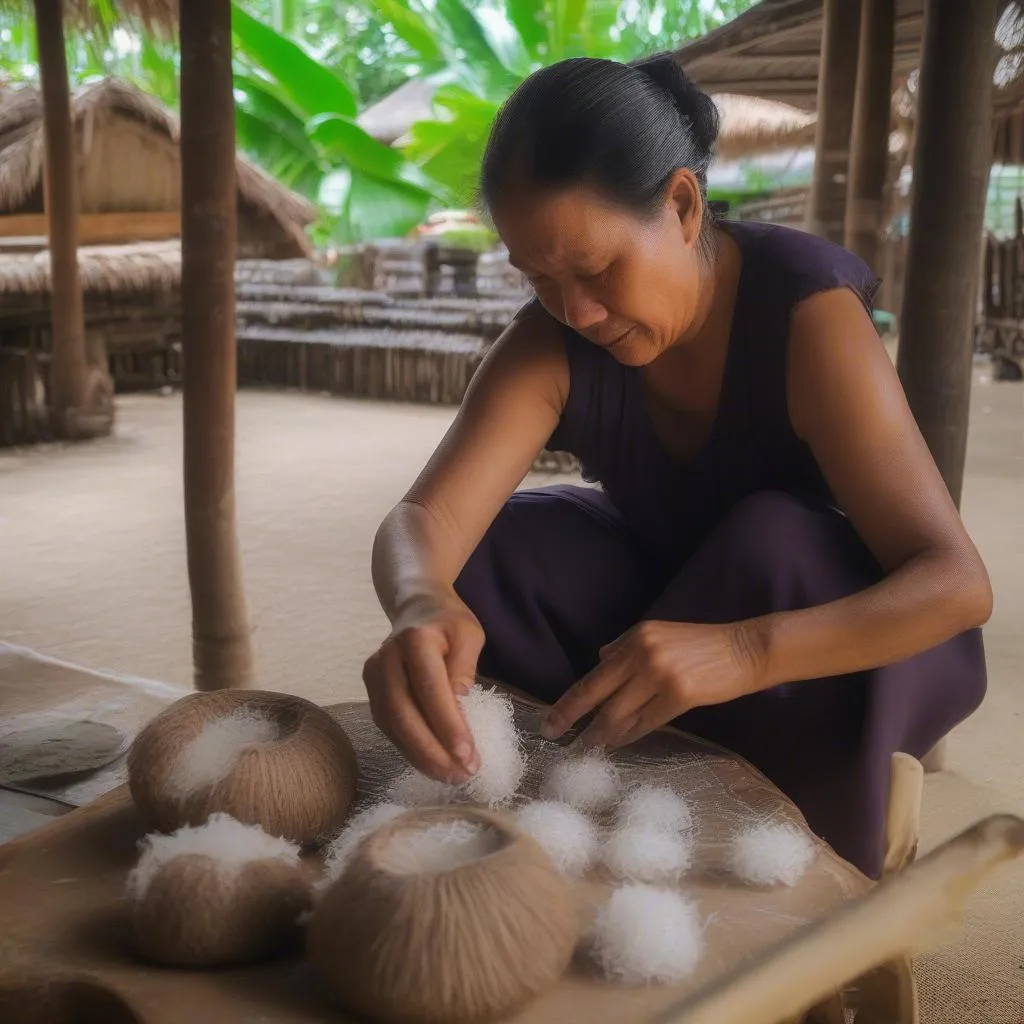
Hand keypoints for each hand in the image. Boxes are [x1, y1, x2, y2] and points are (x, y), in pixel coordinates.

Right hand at [362, 589, 484, 783]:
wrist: (416, 608)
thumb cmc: (448, 623)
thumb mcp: (469, 634)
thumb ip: (465, 665)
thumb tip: (461, 704)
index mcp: (415, 640)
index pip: (430, 689)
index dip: (447, 725)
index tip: (468, 755)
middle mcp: (387, 659)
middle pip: (404, 714)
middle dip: (433, 751)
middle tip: (462, 774)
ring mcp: (374, 677)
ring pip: (393, 726)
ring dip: (422, 756)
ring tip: (452, 776)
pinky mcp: (371, 693)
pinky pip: (389, 728)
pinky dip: (411, 750)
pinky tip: (433, 764)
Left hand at [540, 620, 763, 748]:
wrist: (746, 649)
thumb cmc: (704, 645)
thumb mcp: (661, 634)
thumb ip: (627, 646)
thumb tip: (600, 659)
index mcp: (636, 636)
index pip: (595, 672)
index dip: (570, 699)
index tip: (551, 718)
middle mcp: (643, 652)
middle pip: (596, 691)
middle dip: (571, 717)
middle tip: (552, 735)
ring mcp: (660, 673)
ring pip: (619, 712)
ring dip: (601, 733)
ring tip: (588, 747)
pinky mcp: (680, 694)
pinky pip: (645, 722)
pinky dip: (628, 735)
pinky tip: (617, 743)